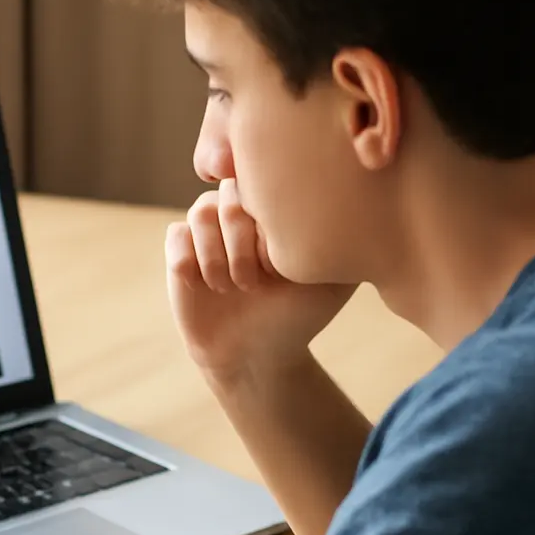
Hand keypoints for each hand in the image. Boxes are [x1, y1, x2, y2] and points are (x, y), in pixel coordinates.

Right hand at [167, 178, 354, 377]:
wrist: (258, 353)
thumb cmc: (298, 313)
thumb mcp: (334, 277)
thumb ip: (343, 236)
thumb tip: (358, 196)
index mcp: (276, 206)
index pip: (265, 181)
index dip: (269, 225)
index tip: (281, 267)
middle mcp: (240, 210)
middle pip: (230, 193)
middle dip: (242, 243)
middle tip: (257, 282)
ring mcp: (207, 229)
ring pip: (201, 212)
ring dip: (217, 257)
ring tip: (233, 288)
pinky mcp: (180, 250)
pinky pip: (176, 236)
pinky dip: (191, 263)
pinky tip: (207, 287)